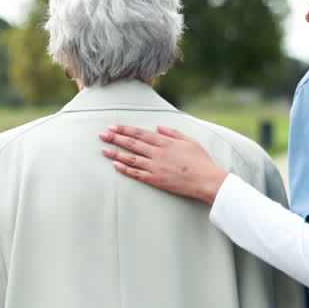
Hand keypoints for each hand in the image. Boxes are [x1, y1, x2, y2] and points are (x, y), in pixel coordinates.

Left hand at [99, 124, 228, 204]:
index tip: (113, 126)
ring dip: (115, 153)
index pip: (140, 133)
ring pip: (130, 158)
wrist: (206, 181)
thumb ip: (172, 133)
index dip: (125, 129)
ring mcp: (155, 167)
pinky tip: (115, 166)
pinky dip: (125, 169)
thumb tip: (158, 127)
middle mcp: (157, 153)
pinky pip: (136, 174)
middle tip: (101, 135)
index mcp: (165, 142)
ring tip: (103, 149)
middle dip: (115, 138)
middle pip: (132, 143)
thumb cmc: (200, 161)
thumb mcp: (189, 141)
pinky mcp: (156, 180)